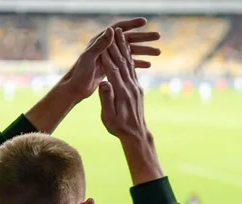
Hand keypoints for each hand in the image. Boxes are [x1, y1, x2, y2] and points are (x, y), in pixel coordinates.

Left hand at [61, 18, 159, 102]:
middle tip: (158, 36)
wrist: (75, 89)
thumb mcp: (90, 58)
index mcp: (100, 42)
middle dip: (143, 37)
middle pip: (127, 39)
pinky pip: (126, 63)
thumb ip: (101, 44)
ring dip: (143, 50)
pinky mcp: (110, 68)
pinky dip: (137, 63)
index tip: (145, 22)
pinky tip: (149, 64)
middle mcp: (105, 47)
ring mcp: (108, 58)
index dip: (132, 24)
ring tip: (158, 52)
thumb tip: (112, 29)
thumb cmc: (79, 74)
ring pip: (129, 51)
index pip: (118, 28)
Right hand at [99, 28, 163, 184]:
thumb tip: (103, 84)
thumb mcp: (108, 116)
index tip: (103, 44)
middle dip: (118, 46)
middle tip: (114, 31)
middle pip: (123, 62)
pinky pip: (133, 71)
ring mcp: (136, 87)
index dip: (108, 56)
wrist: (136, 134)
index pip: (113, 70)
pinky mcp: (138, 89)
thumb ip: (106, 99)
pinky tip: (128, 53)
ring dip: (125, 49)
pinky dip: (130, 59)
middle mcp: (131, 87)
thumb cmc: (118, 127)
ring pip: (129, 64)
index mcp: (121, 92)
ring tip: (122, 36)